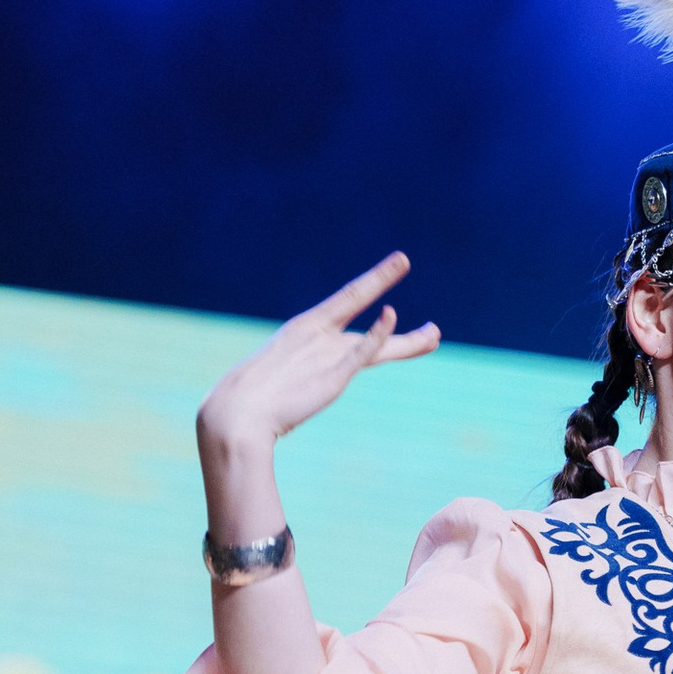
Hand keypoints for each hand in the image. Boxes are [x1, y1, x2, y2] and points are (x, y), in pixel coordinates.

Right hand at [197, 255, 439, 457]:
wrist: (236, 414)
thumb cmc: (250, 399)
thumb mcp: (280, 374)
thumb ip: (300, 369)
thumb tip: (304, 376)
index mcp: (304, 328)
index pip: (346, 298)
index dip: (372, 281)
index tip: (394, 265)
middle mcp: (318, 335)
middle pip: (360, 307)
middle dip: (381, 280)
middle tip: (403, 259)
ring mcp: (326, 354)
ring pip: (377, 344)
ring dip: (409, 341)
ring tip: (435, 334)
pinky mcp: (332, 376)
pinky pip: (362, 352)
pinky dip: (378, 335)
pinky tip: (392, 317)